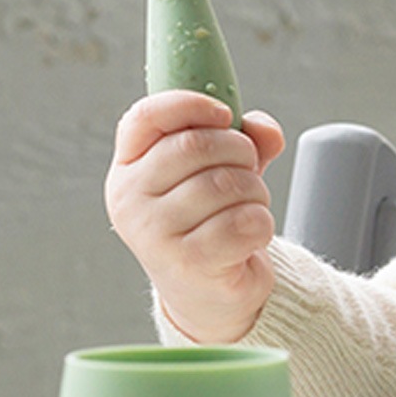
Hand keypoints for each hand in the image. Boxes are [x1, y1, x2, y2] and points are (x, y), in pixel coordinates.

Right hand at [105, 90, 285, 343]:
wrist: (209, 291)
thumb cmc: (212, 220)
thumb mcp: (223, 170)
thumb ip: (245, 138)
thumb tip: (266, 131)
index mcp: (129, 168)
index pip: (146, 117)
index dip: (190, 105)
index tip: (225, 114)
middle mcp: (130, 199)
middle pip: (196, 144)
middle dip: (241, 151)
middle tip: (249, 171)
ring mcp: (153, 233)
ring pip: (226, 183)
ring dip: (255, 192)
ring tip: (247, 208)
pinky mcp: (186, 263)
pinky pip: (244, 221)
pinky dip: (261, 224)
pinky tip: (249, 237)